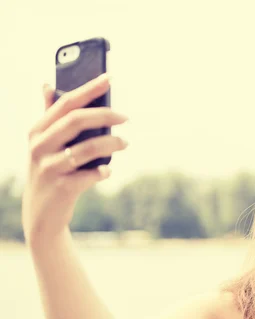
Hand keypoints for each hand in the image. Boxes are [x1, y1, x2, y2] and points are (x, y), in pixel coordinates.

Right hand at [22, 74, 128, 242]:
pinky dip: (102, 172)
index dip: (88, 89)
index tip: (110, 78)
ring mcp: (49, 168)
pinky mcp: (61, 188)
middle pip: (76, 120)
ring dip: (111, 144)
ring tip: (125, 143)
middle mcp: (39, 146)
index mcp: (38, 131)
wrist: (41, 213)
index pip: (65, 103)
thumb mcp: (44, 143)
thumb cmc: (50, 170)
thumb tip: (47, 84)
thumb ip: (49, 115)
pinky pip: (89, 175)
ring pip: (86, 148)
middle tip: (126, 117)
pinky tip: (107, 171)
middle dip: (105, 115)